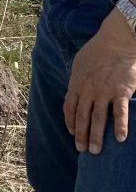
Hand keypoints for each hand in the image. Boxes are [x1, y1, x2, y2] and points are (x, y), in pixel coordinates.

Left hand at [64, 8, 135, 152]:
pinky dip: (120, 126)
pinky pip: (120, 113)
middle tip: (82, 150)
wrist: (117, 40)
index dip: (70, 123)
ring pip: (98, 119)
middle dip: (81, 136)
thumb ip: (77, 78)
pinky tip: (120, 139)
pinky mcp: (121, 91)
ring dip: (96, 136)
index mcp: (76, 84)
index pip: (69, 108)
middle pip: (82, 117)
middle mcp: (88, 90)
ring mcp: (104, 92)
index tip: (72, 134)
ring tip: (96, 151)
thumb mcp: (79, 64)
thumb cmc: (98, 49)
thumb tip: (75, 89)